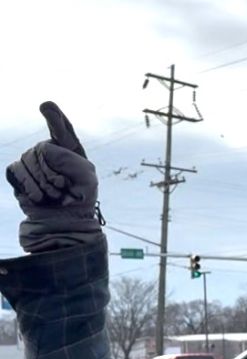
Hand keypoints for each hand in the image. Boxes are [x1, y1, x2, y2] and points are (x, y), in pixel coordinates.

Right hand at [6, 102, 99, 252]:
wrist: (64, 219)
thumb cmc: (80, 196)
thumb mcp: (85, 175)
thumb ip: (67, 156)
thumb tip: (42, 148)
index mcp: (69, 148)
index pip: (62, 129)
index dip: (54, 117)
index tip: (46, 106)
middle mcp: (48, 150)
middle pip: (41, 150)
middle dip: (52, 173)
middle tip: (64, 189)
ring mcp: (31, 160)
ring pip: (27, 161)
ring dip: (42, 183)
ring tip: (54, 195)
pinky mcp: (17, 173)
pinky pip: (15, 171)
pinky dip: (28, 185)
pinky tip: (38, 197)